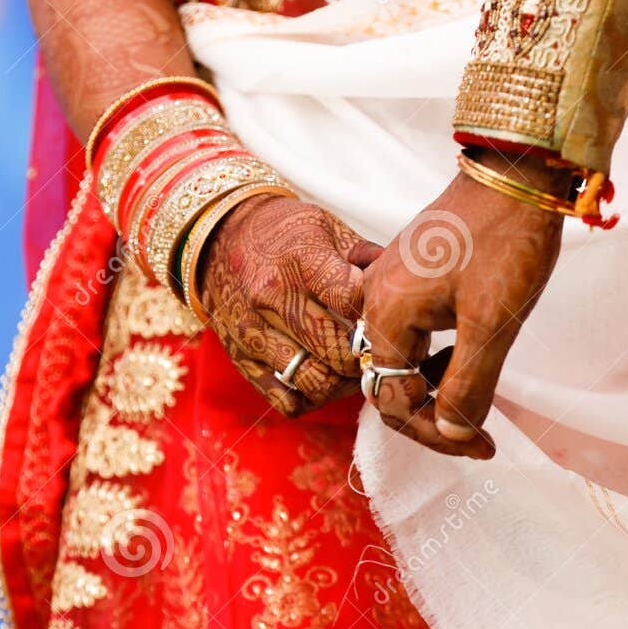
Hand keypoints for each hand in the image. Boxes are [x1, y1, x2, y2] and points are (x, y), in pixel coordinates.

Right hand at [197, 194, 382, 415]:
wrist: (220, 237)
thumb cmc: (285, 232)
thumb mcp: (326, 227)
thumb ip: (367, 259)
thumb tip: (407, 286)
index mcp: (299, 260)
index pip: (352, 301)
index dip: (378, 314)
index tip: (388, 315)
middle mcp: (271, 298)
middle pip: (337, 350)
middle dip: (367, 356)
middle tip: (379, 351)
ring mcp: (253, 333)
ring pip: (315, 382)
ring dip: (344, 383)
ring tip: (354, 368)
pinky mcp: (242, 360)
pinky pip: (286, 401)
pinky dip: (312, 398)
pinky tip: (324, 377)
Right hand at [359, 162, 564, 457]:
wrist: (516, 174)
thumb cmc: (504, 241)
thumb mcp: (491, 325)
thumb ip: (468, 389)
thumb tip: (454, 434)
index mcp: (383, 316)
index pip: (395, 402)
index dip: (438, 435)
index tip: (481, 447)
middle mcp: (373, 301)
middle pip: (390, 384)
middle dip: (434, 417)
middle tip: (478, 436)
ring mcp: (387, 284)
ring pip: (400, 359)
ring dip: (434, 389)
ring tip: (474, 403)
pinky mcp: (406, 273)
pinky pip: (407, 332)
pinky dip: (434, 357)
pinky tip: (462, 360)